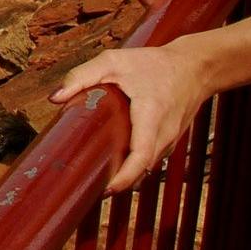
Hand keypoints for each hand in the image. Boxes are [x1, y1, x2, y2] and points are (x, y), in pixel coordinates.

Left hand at [50, 41, 213, 193]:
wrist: (195, 67)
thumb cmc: (154, 63)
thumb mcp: (115, 61)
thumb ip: (82, 76)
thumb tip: (54, 98)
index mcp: (151, 114)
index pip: (140, 155)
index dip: (124, 177)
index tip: (106, 189)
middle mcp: (164, 133)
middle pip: (141, 168)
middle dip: (118, 181)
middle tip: (89, 186)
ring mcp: (171, 140)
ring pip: (147, 166)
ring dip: (126, 174)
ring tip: (99, 175)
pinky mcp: (171, 141)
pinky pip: (151, 159)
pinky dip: (135, 164)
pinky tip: (116, 160)